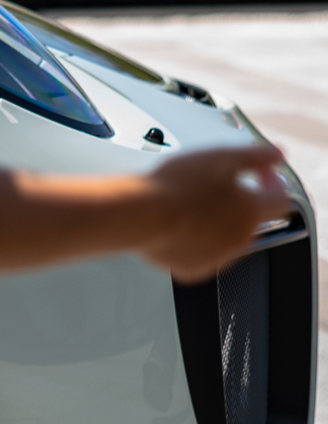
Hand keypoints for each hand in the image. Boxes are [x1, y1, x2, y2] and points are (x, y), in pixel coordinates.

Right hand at [139, 144, 290, 281]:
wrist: (142, 215)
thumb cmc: (177, 186)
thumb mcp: (221, 156)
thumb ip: (256, 155)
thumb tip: (277, 155)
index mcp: (251, 211)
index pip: (280, 198)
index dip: (272, 182)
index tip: (261, 173)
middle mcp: (241, 238)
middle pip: (253, 218)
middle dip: (241, 201)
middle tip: (217, 185)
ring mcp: (218, 256)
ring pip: (228, 237)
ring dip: (219, 221)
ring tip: (193, 202)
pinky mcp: (194, 268)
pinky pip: (203, 252)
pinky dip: (197, 239)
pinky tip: (181, 223)